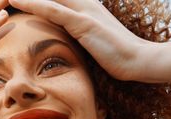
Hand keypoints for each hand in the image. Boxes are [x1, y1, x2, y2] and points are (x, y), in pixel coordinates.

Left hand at [8, 0, 148, 80]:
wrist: (139, 60)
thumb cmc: (115, 52)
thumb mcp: (92, 36)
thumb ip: (76, 29)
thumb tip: (62, 32)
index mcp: (82, 3)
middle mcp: (81, 1)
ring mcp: (83, 10)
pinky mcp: (84, 24)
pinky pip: (52, 10)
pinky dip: (32, 3)